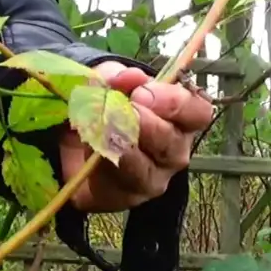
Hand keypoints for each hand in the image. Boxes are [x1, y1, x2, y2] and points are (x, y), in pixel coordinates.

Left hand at [60, 62, 213, 212]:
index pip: (198, 112)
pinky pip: (121, 183)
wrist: (72, 141)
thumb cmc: (103, 106)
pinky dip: (104, 163)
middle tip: (119, 112)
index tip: (143, 93)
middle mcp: (174, 150)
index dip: (176, 102)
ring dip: (122, 145)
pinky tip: (92, 150)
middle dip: (143, 124)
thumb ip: (117, 75)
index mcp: (179, 118)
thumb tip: (130, 76)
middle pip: (172, 141)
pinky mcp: (129, 196)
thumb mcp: (107, 82)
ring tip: (102, 129)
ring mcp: (155, 176)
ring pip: (146, 168)